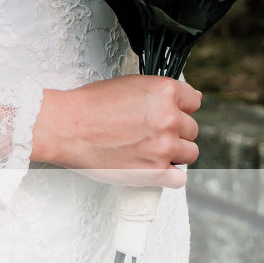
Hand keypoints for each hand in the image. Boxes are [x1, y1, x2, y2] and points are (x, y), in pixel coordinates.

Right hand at [30, 75, 200, 186]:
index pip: (194, 100)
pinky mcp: (155, 172)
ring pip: (190, 153)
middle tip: (155, 132)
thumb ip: (160, 93)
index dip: (181, 107)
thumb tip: (185, 99)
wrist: (69, 128)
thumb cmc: (93, 105)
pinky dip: (170, 174)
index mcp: (164, 91)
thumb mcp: (131, 84)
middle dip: (177, 130)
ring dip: (175, 152)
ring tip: (153, 149)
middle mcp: (169, 118)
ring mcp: (164, 146)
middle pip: (192, 128)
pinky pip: (179, 178)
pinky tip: (155, 166)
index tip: (174, 112)